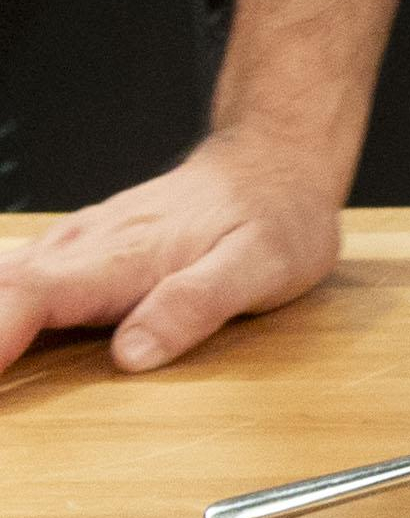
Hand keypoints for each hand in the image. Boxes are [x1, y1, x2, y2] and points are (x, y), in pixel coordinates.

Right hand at [0, 122, 347, 372]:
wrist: (274, 163)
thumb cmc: (274, 215)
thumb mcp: (262, 265)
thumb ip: (196, 305)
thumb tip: (132, 354)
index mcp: (123, 258)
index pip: (34, 296)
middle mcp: (87, 248)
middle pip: (2, 290)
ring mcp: (78, 246)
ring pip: (3, 281)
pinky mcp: (79, 252)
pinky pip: (17, 278)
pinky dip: (0, 306)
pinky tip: (3, 338)